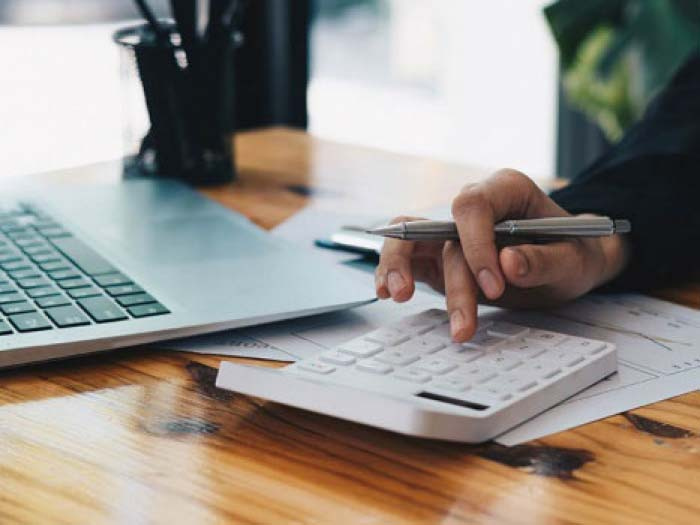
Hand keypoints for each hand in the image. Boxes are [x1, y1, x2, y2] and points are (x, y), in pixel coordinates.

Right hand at [375, 169, 629, 341]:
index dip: (476, 244)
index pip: (473, 206)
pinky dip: (393, 273)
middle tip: (463, 323)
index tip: (494, 286)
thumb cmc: (574, 252)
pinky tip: (386, 292)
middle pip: (442, 232)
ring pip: (410, 237)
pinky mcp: (439, 256)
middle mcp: (473, 208)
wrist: (568, 262)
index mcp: (505, 190)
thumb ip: (545, 261)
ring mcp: (451, 232)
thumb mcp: (575, 260)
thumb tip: (508, 264)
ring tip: (397, 297)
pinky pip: (407, 257)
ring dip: (400, 267)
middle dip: (452, 281)